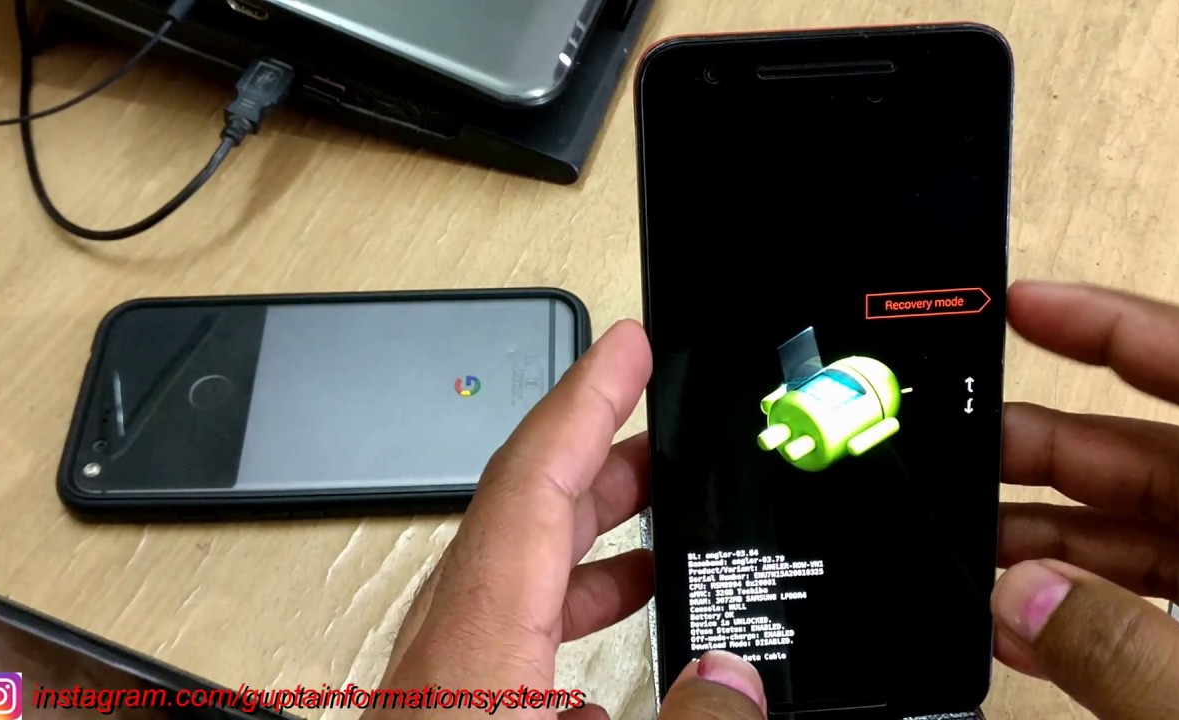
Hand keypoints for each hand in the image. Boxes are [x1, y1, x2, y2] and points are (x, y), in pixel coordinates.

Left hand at [368, 321, 766, 719]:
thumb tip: (733, 677)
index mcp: (475, 648)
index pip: (531, 483)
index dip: (586, 401)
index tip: (628, 346)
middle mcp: (448, 650)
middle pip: (526, 514)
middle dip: (605, 459)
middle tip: (673, 428)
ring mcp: (444, 679)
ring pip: (516, 576)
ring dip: (590, 539)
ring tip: (663, 531)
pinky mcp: (452, 708)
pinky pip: (509, 637)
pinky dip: (567, 616)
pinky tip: (612, 648)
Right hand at [993, 281, 1178, 717]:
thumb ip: (1139, 658)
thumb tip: (1024, 597)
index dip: (1120, 328)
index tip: (1027, 306)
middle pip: (1170, 463)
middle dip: (1053, 453)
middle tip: (959, 451)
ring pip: (1166, 544)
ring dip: (1062, 548)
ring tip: (972, 556)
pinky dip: (1105, 620)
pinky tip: (1031, 629)